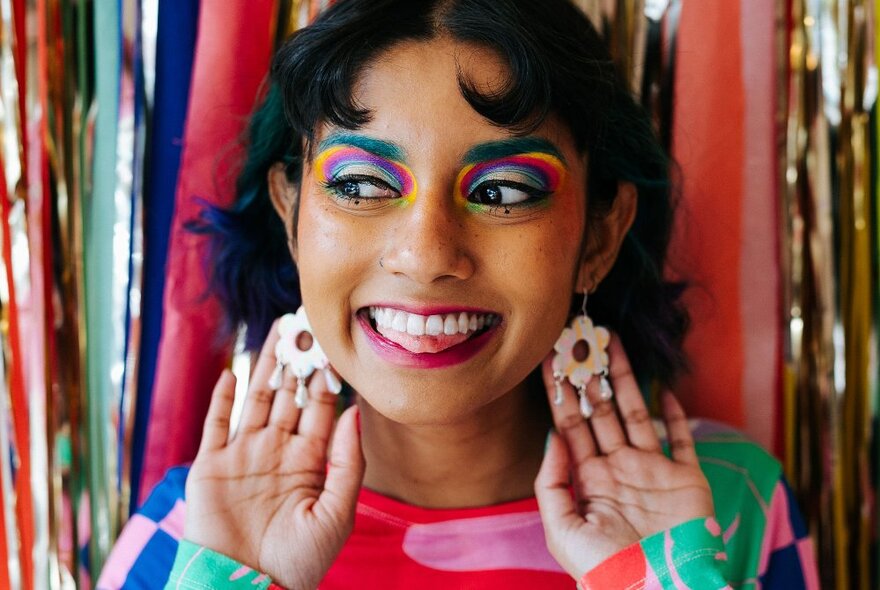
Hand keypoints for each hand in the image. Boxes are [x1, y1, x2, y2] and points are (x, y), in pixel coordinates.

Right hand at [184, 321, 364, 589]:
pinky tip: (233, 371)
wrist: (248, 587)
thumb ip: (348, 462)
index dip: (325, 379)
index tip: (332, 347)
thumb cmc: (299, 560)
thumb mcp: (336, 513)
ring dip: (265, 367)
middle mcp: (276, 451)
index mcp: (308, 462)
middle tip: (304, 324)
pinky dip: (223, 397)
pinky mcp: (211, 465)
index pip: (320, 410)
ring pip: (256, 400)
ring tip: (276, 332)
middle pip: (288, 396)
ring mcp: (243, 455)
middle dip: (297, 362)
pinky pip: (216, 424)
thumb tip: (354, 411)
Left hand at [534, 335, 713, 578]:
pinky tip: (664, 385)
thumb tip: (553, 436)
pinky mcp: (686, 477)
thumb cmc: (605, 570)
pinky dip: (674, 412)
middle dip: (590, 374)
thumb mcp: (562, 529)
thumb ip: (552, 481)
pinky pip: (680, 438)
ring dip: (625, 378)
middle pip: (600, 409)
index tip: (549, 357)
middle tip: (580, 336)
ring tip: (613, 342)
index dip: (559, 391)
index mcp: (588, 479)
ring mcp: (652, 470)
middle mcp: (618, 467)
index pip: (569, 424)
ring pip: (635, 412)